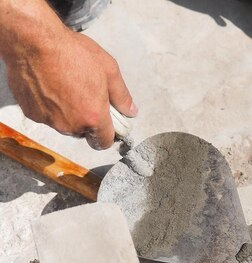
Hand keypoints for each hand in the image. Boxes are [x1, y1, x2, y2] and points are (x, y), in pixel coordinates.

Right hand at [0, 0, 136, 149]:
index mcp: (93, 117)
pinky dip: (49, 107)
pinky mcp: (31, 113)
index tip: (107, 124)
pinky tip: (49, 86)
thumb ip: (121, 95)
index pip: (103, 143)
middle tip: (86, 97)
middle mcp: (70, 125)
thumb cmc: (73, 53)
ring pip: (64, 125)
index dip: (107, 135)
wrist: (32, 41)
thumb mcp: (108, 70)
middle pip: (83, 133)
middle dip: (87, 120)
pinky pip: (46, 116)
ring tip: (67, 88)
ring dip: (68, 114)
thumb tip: (131, 111)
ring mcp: (48, 120)